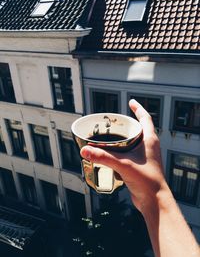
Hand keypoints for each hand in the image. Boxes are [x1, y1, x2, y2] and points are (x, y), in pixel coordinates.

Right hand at [80, 99, 168, 213]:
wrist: (154, 200)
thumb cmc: (146, 181)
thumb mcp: (122, 164)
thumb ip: (103, 157)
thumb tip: (85, 150)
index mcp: (150, 139)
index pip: (145, 118)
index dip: (138, 109)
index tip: (131, 102)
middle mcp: (149, 146)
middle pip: (140, 128)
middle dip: (129, 122)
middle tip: (116, 120)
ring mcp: (146, 156)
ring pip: (135, 141)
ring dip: (125, 136)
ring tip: (112, 134)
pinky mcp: (141, 165)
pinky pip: (131, 152)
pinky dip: (123, 149)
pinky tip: (114, 152)